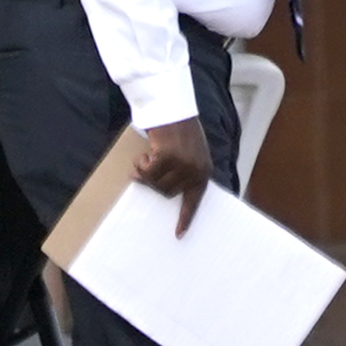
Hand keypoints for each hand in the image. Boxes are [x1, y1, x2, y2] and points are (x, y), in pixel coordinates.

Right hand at [137, 118, 214, 237]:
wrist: (175, 110)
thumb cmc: (180, 132)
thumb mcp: (190, 154)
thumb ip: (183, 171)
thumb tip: (165, 190)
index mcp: (203, 172)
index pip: (194, 201)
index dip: (185, 218)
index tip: (178, 235)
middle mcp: (196, 171)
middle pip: (166, 193)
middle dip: (153, 182)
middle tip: (145, 167)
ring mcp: (183, 165)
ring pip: (155, 184)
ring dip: (145, 172)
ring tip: (147, 157)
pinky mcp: (167, 158)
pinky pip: (147, 172)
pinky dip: (141, 164)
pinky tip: (146, 153)